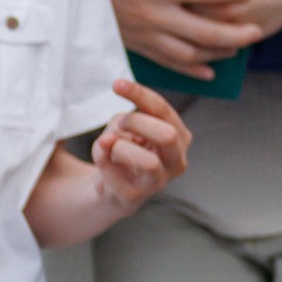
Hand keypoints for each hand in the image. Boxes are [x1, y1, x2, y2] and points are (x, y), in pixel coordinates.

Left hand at [89, 76, 189, 214]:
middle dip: (136, 122)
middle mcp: (176, 161)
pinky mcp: (135, 197)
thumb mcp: (127, 124)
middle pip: (167, 135)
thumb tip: (111, 140)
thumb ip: (124, 121)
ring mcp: (158, 182)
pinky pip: (116, 174)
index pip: (163, 110)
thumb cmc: (123, 147)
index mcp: (179, 137)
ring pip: (148, 162)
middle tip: (119, 124)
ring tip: (109, 144)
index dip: (140, 95)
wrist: (110, 186)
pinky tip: (102, 158)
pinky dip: (102, 159)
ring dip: (120, 146)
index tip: (116, 84)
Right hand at [97, 0, 265, 75]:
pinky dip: (192, 70)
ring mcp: (144, 34)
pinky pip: (168, 64)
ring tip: (239, 47)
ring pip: (190, 54)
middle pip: (205, 31)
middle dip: (236, 33)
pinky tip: (210, 70)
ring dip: (218, 53)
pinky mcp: (135, 45)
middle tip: (259, 30)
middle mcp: (154, 15)